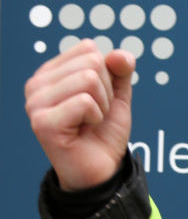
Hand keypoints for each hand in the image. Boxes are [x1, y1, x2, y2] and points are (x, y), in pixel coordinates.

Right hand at [25, 39, 134, 191]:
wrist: (101, 169)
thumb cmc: (103, 133)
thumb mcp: (117, 96)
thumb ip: (120, 71)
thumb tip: (121, 54)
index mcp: (51, 73)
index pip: (88, 49)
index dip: (106, 76)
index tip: (97, 100)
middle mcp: (37, 84)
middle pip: (91, 62)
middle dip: (106, 91)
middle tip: (95, 114)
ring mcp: (35, 102)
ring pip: (89, 79)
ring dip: (102, 105)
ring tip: (89, 122)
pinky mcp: (42, 122)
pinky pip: (85, 102)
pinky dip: (96, 117)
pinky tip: (84, 130)